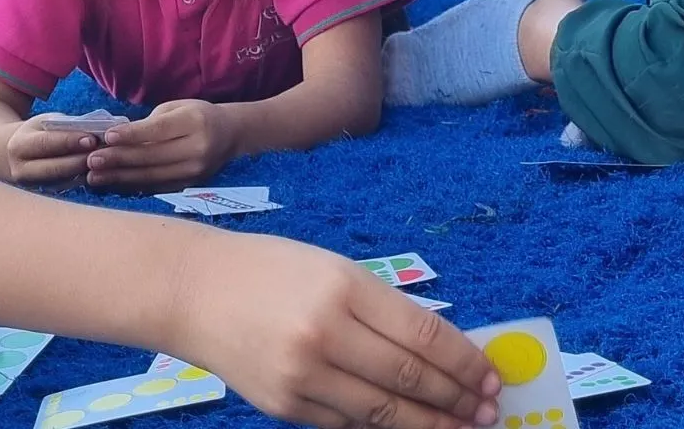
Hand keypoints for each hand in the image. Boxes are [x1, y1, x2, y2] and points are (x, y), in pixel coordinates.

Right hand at [5, 114, 102, 186]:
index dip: (69, 141)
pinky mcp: (45, 196)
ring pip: (64, 182)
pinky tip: (102, 172)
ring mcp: (33, 187)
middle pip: (54, 169)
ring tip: (108, 162)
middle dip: (80, 161)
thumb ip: (66, 126)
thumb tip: (98, 127)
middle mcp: (22, 171)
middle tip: (105, 154)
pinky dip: (85, 180)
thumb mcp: (46, 124)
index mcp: (19, 146)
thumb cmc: (40, 133)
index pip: (45, 143)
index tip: (92, 139)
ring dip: (86, 173)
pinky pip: (68, 189)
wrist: (17, 155)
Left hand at [85, 99, 236, 191]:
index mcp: (195, 122)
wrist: (230, 135)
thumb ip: (150, 123)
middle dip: (119, 160)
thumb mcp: (177, 108)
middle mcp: (197, 149)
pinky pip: (156, 187)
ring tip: (95, 176)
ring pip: (151, 176)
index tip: (107, 137)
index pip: (158, 131)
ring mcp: (194, 172)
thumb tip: (115, 138)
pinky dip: (132, 186)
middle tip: (92, 161)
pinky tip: (112, 184)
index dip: (132, 135)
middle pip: (152, 157)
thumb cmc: (196, 115)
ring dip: (120, 177)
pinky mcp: (189, 185)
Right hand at [167, 233, 500, 428]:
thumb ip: (382, 309)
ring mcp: (302, 374)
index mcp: (344, 287)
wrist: (192, 292)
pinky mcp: (283, 406)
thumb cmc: (269, 271)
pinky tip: (407, 425)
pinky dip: (380, 426)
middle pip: (410, 377)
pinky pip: (346, 423)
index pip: (423, 335)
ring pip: (383, 412)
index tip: (492, 377)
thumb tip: (441, 353)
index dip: (465, 362)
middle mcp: (325, 333)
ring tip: (460, 428)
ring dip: (430, 424)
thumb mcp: (333, 270)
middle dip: (457, 399)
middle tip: (487, 412)